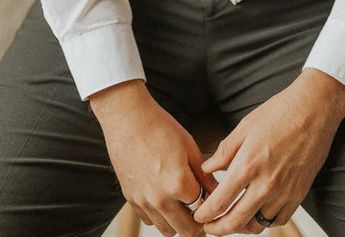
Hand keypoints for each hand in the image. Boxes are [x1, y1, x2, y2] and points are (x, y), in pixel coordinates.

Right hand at [90, 79, 215, 236]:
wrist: (128, 118)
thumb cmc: (159, 127)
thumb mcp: (190, 147)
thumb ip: (204, 175)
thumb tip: (216, 191)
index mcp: (178, 184)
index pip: (202, 211)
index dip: (209, 205)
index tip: (210, 200)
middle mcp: (160, 198)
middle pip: (186, 230)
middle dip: (196, 223)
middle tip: (199, 209)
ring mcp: (143, 201)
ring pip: (167, 230)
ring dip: (177, 222)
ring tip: (181, 203)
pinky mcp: (130, 198)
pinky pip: (148, 220)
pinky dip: (158, 216)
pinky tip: (163, 197)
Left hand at [193, 70, 344, 234]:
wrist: (314, 110)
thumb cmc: (279, 113)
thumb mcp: (245, 127)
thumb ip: (225, 151)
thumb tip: (207, 168)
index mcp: (248, 165)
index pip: (220, 202)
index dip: (205, 214)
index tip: (198, 216)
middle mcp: (265, 184)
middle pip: (236, 221)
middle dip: (218, 228)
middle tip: (209, 227)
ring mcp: (284, 192)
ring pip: (257, 225)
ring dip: (240, 227)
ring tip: (231, 220)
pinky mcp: (299, 194)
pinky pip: (278, 220)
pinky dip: (265, 222)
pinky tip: (257, 213)